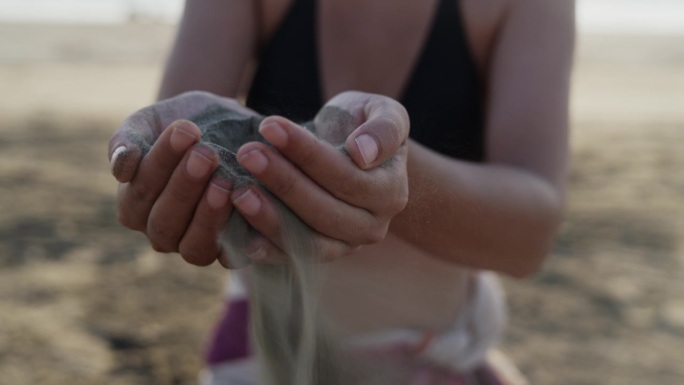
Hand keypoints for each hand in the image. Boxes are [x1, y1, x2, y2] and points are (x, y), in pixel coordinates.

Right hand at [108, 91, 257, 266]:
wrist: (231, 128)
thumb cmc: (185, 126)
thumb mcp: (153, 121)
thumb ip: (128, 139)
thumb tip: (122, 167)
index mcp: (136, 206)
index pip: (140, 193)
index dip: (161, 163)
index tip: (186, 130)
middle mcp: (162, 233)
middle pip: (164, 224)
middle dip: (185, 187)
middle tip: (206, 154)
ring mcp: (197, 245)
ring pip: (194, 248)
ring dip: (208, 215)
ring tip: (224, 181)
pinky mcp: (232, 249)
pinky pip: (232, 254)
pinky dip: (239, 233)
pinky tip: (248, 201)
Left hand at [232, 91, 409, 262]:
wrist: (359, 155)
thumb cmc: (364, 126)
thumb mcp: (384, 112)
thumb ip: (384, 129)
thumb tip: (362, 154)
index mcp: (389, 191)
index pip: (345, 175)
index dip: (306, 153)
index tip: (268, 125)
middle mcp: (372, 226)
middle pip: (325, 210)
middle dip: (283, 182)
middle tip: (247, 153)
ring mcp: (347, 246)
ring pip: (310, 242)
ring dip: (271, 219)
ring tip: (238, 192)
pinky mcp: (322, 256)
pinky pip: (295, 260)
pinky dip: (269, 251)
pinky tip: (242, 237)